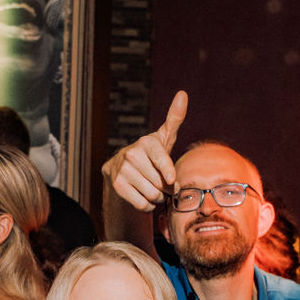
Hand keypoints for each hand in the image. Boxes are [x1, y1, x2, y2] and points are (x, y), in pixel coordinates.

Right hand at [102, 90, 187, 211]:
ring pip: (153, 195)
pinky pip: (142, 204)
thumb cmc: (151, 154)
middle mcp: (131, 154)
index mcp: (146, 143)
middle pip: (161, 183)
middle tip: (161, 181)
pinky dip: (147, 205)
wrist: (122, 170)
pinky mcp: (116, 186)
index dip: (166, 170)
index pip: (159, 158)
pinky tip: (143, 195)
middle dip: (166, 187)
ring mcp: (122, 170)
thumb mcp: (164, 137)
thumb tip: (183, 93)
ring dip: (158, 197)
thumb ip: (175, 118)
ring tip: (152, 186)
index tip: (171, 179)